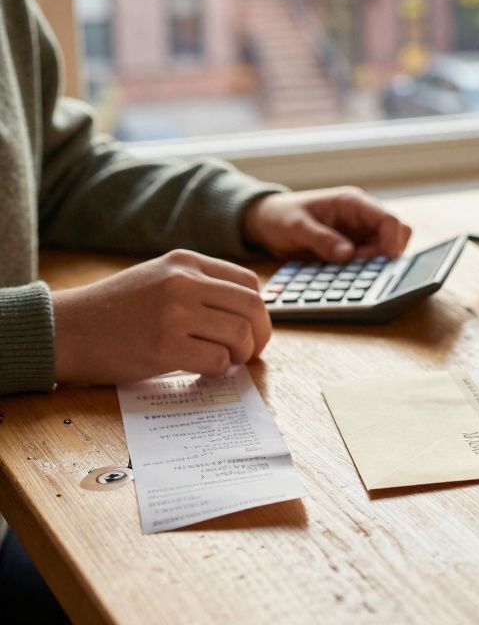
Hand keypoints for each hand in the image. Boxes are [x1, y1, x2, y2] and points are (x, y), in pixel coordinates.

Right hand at [52, 250, 271, 383]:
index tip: (251, 328)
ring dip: (241, 354)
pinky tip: (204, 370)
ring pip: (240, 334)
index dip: (257, 310)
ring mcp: (174, 313)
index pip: (248, 282)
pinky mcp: (164, 346)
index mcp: (185, 262)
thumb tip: (246, 312)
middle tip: (250, 352)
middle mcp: (183, 282)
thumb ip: (198, 285)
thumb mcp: (158, 278)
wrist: (63, 329)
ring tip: (227, 362)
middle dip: (261, 334)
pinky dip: (219, 370)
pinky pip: (217, 360)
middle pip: (252, 307)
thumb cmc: (112, 310)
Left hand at [242, 187, 411, 261]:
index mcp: (353, 203)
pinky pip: (370, 260)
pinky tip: (349, 275)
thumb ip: (322, 239)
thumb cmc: (280, 216)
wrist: (266, 222)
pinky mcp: (354, 248)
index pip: (388, 220)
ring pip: (386, 250)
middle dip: (386, 255)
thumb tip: (348, 254)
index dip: (393, 241)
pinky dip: (365, 270)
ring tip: (353, 273)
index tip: (386, 261)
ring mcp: (360, 233)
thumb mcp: (296, 227)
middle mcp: (362, 217)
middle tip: (363, 270)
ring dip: (376, 265)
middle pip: (395, 236)